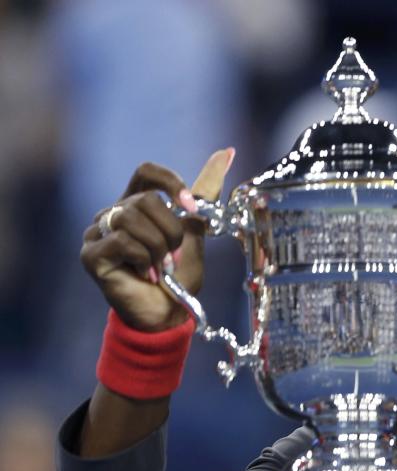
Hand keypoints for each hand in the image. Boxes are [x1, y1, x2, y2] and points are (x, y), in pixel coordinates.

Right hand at [79, 149, 234, 331]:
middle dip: (171, 231)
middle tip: (173, 255)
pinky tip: (145, 274)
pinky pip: (122, 241)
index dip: (171, 183)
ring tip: (160, 267)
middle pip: (146, 199)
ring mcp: (96, 232)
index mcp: (136, 204)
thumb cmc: (179, 275)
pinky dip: (143, 259)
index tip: (191, 207)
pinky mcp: (90, 254)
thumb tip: (228, 152)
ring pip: (133, 219)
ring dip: (158, 248)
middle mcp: (113, 213)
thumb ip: (205, 194)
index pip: (147, 171)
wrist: (168, 314)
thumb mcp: (196, 230)